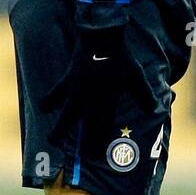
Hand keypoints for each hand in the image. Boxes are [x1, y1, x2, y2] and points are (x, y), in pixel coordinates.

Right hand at [43, 25, 150, 144]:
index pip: (105, 125)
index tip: (99, 154)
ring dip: (60, 128)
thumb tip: (153, 110)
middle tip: (80, 157)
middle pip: (86, 125)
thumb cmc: (121, 57)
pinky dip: (49, 100)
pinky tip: (42, 108)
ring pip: (67, 114)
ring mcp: (77, 91)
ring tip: (51, 140)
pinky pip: (56, 93)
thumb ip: (144, 94)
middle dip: (84, 141)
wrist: (102, 37)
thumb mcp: (136, 76)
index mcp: (108, 100)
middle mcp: (91, 99)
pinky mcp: (68, 79)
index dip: (102, 140)